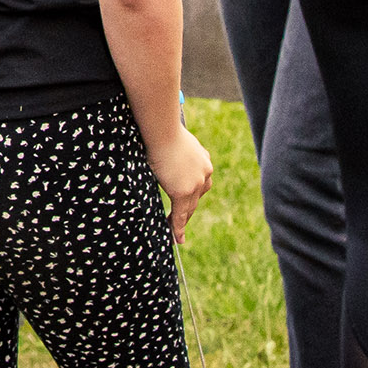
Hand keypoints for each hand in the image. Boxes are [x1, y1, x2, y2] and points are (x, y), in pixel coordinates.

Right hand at [145, 120, 214, 237]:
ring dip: (182, 222)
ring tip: (177, 235)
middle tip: (180, 225)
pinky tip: (177, 238)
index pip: (200, 184)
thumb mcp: (178, 142)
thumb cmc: (164, 130)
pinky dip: (178, 227)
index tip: (188, 205)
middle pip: (196, 199)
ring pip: (189, 208)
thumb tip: (171, 155)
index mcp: (205, 161)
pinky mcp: (183, 192)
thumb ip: (181, 154)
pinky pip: (180, 213)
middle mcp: (205, 174)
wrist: (163, 130)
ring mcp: (195, 184)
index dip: (192, 197)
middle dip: (188, 212)